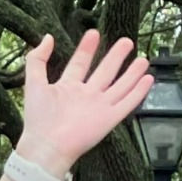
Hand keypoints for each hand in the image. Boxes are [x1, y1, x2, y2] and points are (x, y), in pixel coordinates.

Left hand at [17, 31, 153, 179]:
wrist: (47, 147)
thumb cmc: (38, 119)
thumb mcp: (33, 83)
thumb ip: (37, 59)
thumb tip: (48, 37)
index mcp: (68, 88)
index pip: (80, 63)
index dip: (87, 49)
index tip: (93, 33)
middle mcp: (86, 96)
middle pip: (105, 72)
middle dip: (115, 57)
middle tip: (126, 41)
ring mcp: (98, 107)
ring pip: (120, 86)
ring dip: (132, 73)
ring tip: (143, 59)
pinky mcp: (109, 119)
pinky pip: (127, 103)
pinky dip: (138, 92)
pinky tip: (148, 79)